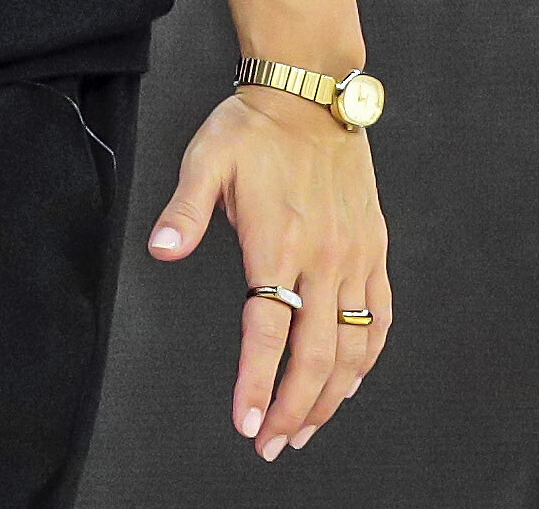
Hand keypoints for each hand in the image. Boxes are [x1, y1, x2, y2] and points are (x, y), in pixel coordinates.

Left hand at [146, 85, 388, 459]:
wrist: (311, 92)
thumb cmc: (252, 128)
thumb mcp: (205, 160)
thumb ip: (184, 211)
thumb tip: (160, 250)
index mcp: (277, 243)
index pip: (268, 331)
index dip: (257, 383)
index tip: (246, 425)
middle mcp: (322, 258)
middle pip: (314, 355)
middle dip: (292, 410)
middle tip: (272, 446)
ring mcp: (353, 257)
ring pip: (350, 347)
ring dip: (330, 397)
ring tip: (305, 429)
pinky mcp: (373, 250)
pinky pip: (378, 317)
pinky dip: (366, 358)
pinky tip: (350, 383)